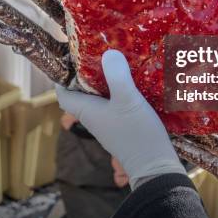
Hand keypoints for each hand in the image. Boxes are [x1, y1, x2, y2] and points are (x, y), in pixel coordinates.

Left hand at [55, 49, 185, 188]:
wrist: (155, 166)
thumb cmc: (136, 133)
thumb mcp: (127, 100)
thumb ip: (117, 76)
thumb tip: (108, 53)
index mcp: (86, 110)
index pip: (63, 94)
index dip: (62, 77)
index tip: (71, 58)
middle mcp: (94, 117)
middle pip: (82, 93)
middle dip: (87, 73)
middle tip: (99, 52)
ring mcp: (108, 122)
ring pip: (100, 97)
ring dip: (105, 81)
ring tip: (117, 61)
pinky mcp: (123, 125)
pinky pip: (115, 103)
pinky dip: (119, 90)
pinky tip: (134, 80)